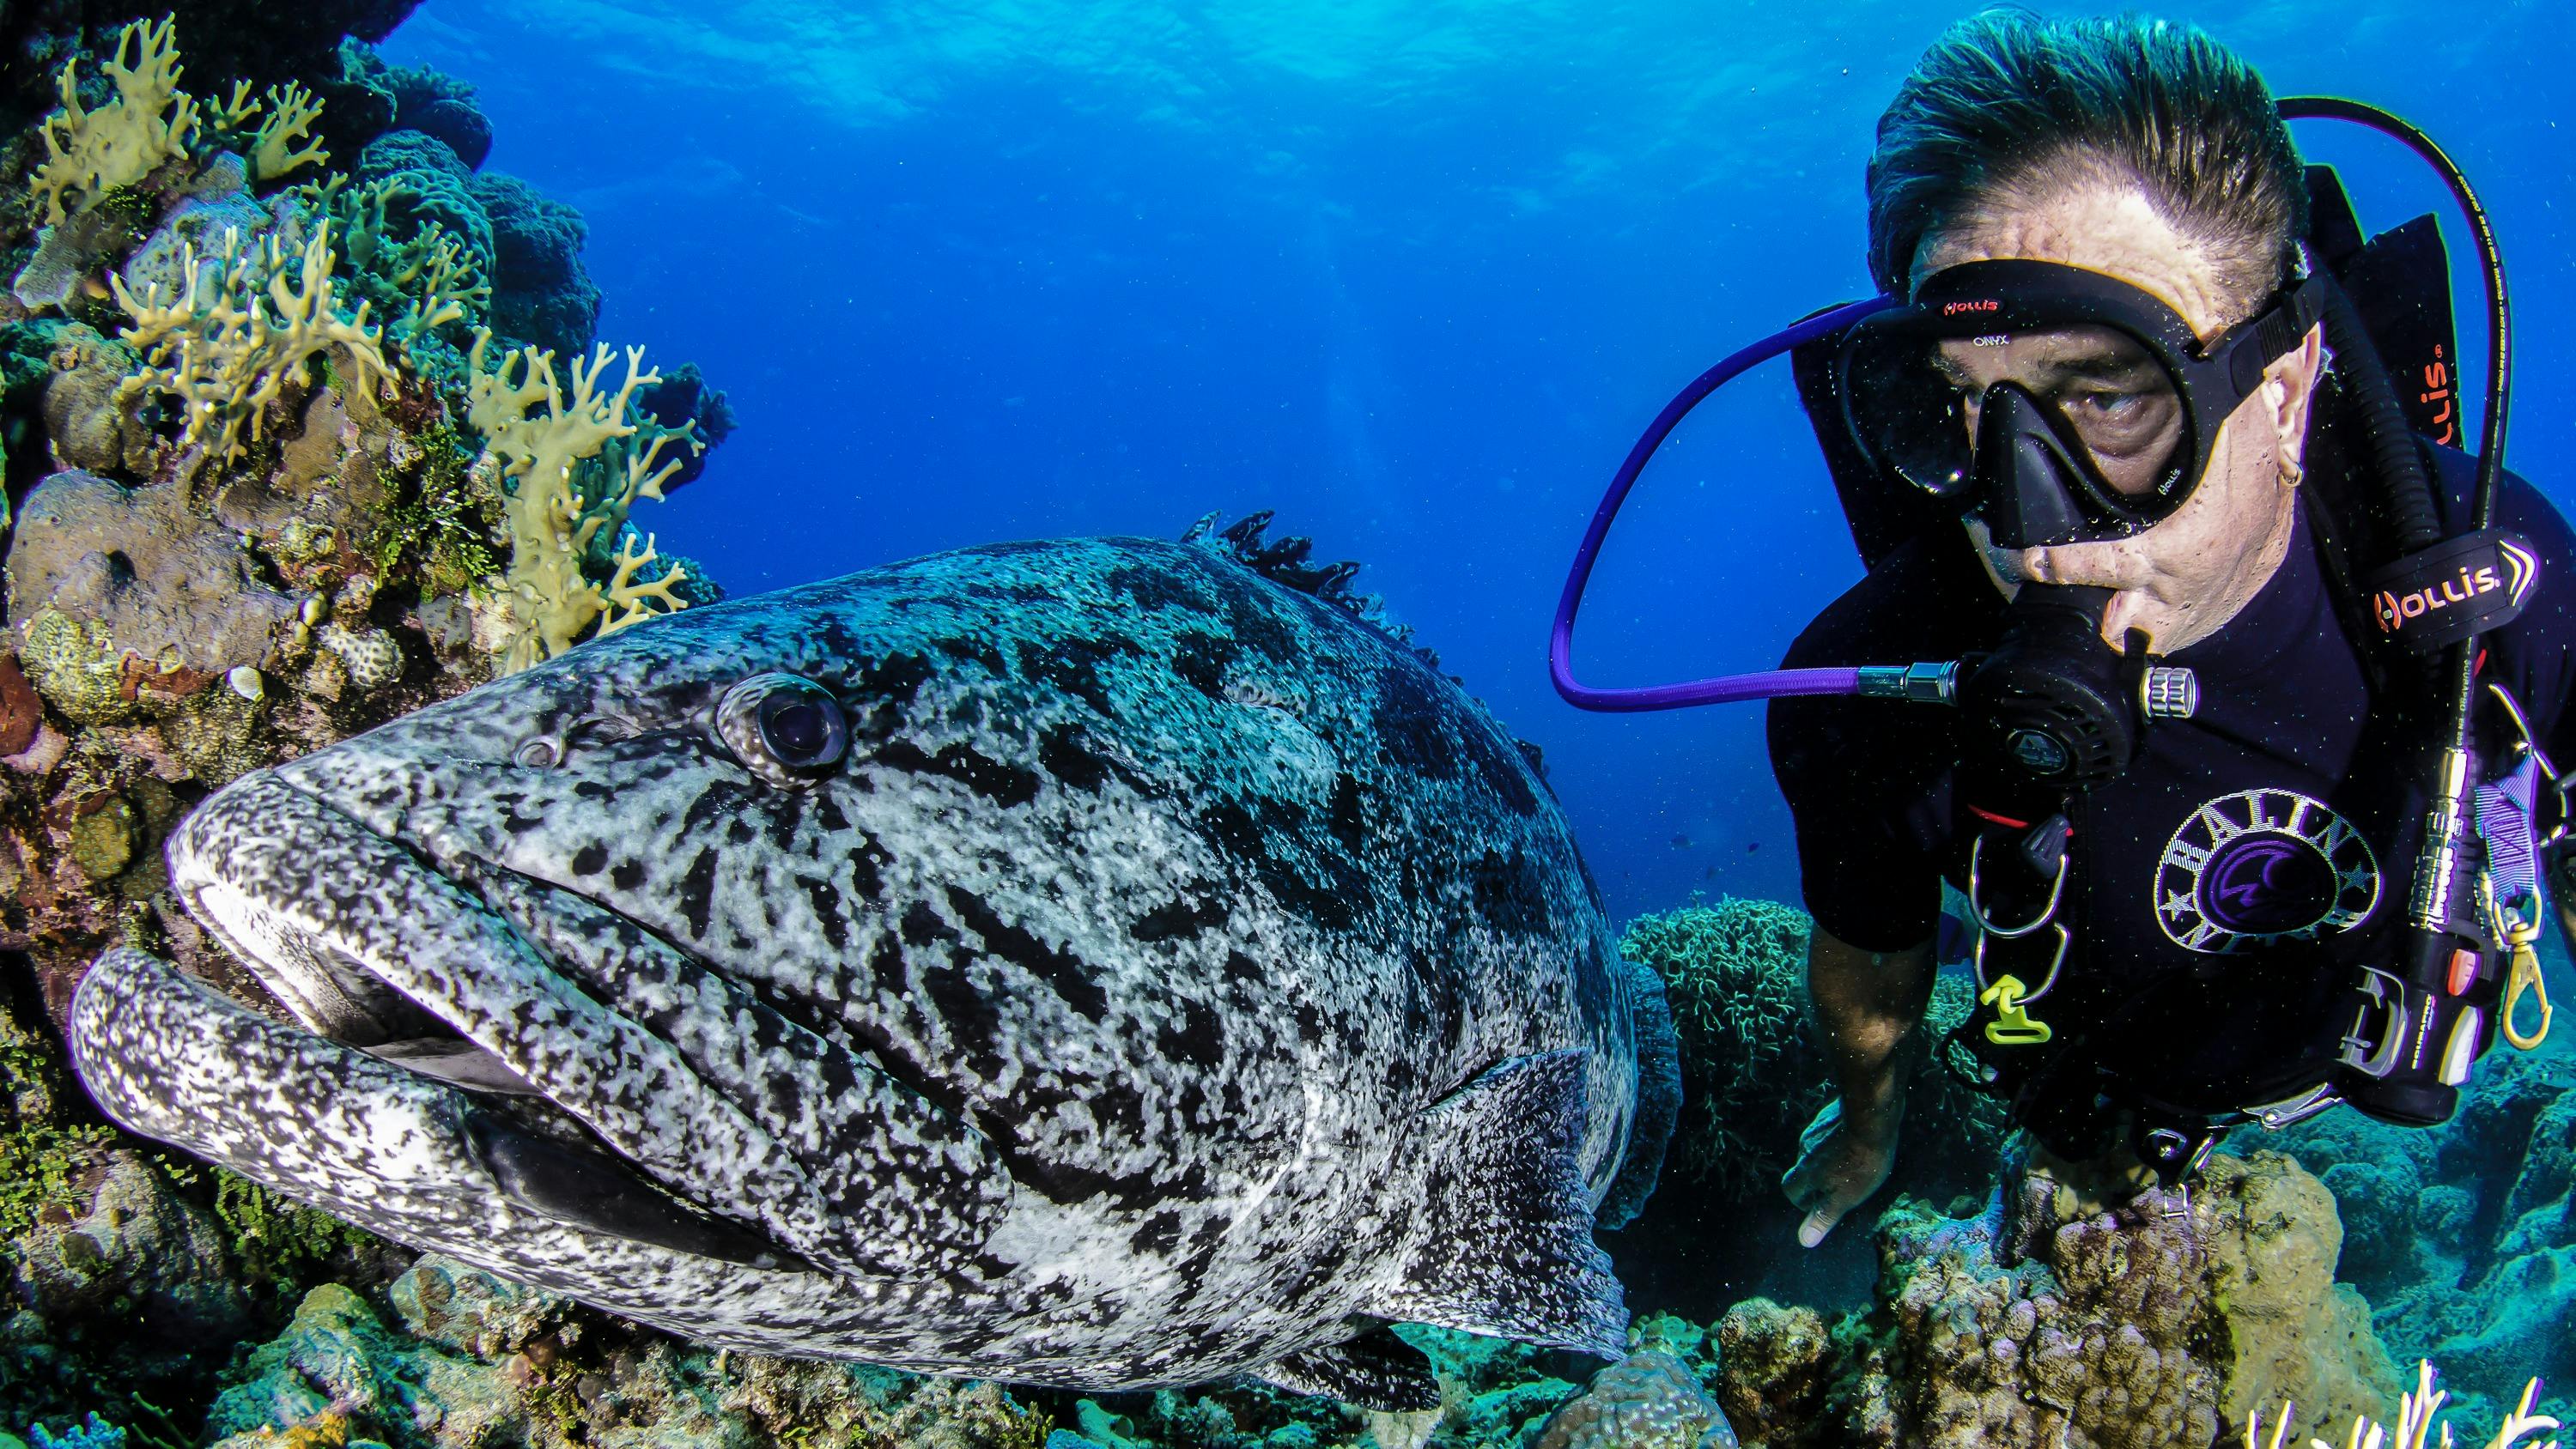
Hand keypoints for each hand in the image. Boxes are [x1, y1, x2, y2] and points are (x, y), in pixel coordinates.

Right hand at [1780, 1094, 1899, 1247]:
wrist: (1871, 1117)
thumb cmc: (1861, 1163)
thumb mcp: (1846, 1197)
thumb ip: (1824, 1217)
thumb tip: (1804, 1241)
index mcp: (1806, 1172)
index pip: (1791, 1190)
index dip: (1803, 1201)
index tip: (1820, 1206)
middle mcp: (1804, 1150)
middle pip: (1802, 1170)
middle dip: (1816, 1182)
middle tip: (1840, 1188)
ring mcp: (1815, 1130)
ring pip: (1815, 1151)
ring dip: (1827, 1161)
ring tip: (1851, 1165)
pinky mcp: (1828, 1116)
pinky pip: (1826, 1134)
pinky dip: (1835, 1143)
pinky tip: (1855, 1144)